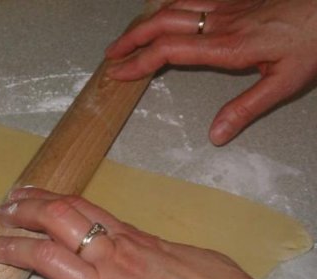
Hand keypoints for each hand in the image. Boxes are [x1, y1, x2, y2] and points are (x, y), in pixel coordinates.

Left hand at [0, 187, 316, 278]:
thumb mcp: (194, 258)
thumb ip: (158, 250)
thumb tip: (141, 247)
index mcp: (136, 241)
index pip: (82, 208)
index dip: (49, 198)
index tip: (29, 194)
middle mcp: (113, 260)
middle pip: (58, 221)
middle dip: (24, 211)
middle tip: (4, 210)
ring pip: (45, 260)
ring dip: (12, 248)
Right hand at [105, 0, 316, 144]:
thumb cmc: (313, 41)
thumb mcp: (284, 84)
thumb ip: (246, 108)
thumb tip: (215, 135)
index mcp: (228, 45)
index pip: (170, 51)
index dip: (140, 62)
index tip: (119, 73)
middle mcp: (220, 20)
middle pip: (162, 22)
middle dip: (131, 39)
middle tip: (111, 55)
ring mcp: (225, 4)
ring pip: (172, 4)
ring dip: (144, 22)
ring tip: (127, 38)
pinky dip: (166, 6)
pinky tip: (161, 14)